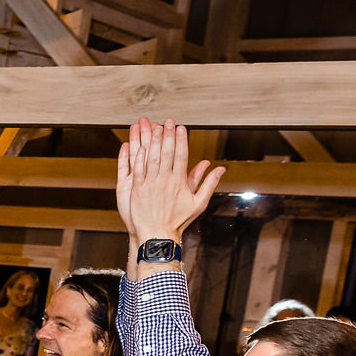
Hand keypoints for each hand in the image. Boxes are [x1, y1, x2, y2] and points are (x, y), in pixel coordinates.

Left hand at [119, 118, 223, 243]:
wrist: (157, 235)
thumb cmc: (178, 221)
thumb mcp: (198, 203)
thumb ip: (208, 183)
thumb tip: (219, 168)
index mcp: (179, 182)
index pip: (181, 155)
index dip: (181, 140)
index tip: (181, 127)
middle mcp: (164, 180)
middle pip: (166, 153)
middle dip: (167, 135)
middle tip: (167, 120)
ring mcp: (149, 184)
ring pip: (151, 158)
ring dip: (153, 141)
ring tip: (154, 127)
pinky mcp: (136, 190)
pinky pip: (137, 170)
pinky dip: (138, 158)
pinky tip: (140, 146)